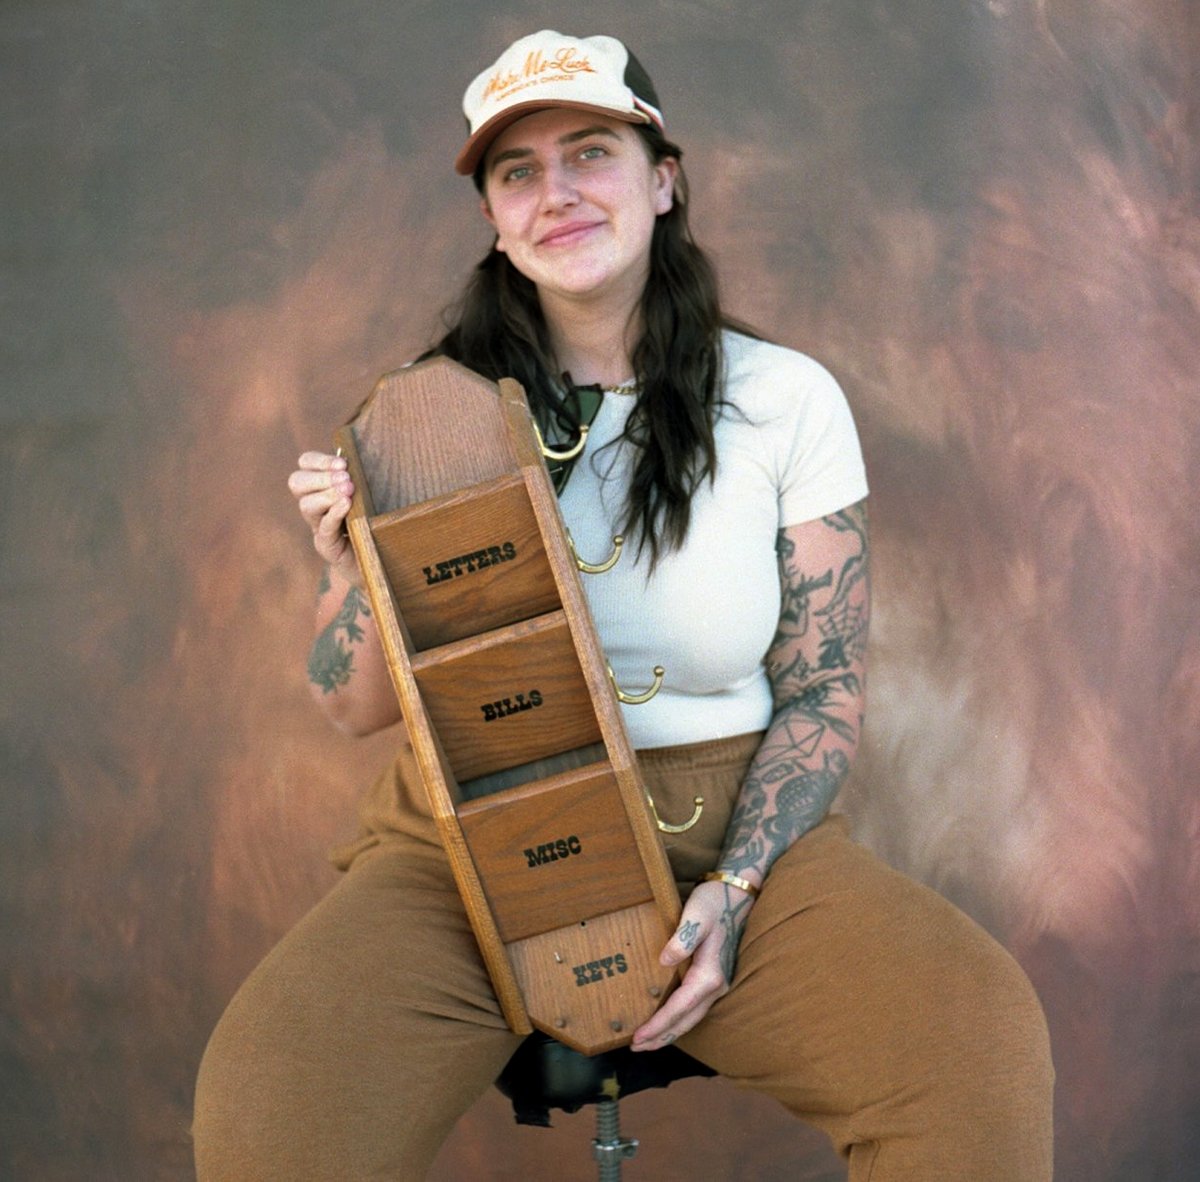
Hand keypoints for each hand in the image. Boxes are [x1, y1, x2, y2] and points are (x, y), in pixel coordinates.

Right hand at [287, 451, 361, 585]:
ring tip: (348, 491)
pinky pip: (323, 526)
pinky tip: (346, 504)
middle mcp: (314, 504)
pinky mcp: (326, 544)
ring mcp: (317, 525)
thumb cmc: (372, 520)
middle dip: (321, 477)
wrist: (376, 558)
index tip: (343, 463)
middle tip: (345, 478)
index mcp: (320, 486)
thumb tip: (363, 457)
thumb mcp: (367, 494)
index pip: (305, 464)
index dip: (320, 460)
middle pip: (297, 482)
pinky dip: (334, 513)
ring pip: (306, 504)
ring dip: (327, 494)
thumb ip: (360, 477)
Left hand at [630, 880, 754, 1051]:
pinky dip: (678, 1019)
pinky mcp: (713, 979)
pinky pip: (693, 1007)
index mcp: (710, 974)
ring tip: (647, 1042)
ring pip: (691, 1018)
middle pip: (686, 1021)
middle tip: (635, 1048)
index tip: (638, 1036)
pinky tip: (666, 1021)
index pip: (680, 1008)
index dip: (658, 1024)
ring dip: (670, 1032)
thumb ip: (682, 938)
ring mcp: (717, 984)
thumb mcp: (697, 915)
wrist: (736, 897)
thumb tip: (664, 961)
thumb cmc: (714, 903)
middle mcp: (716, 986)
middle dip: (661, 1037)